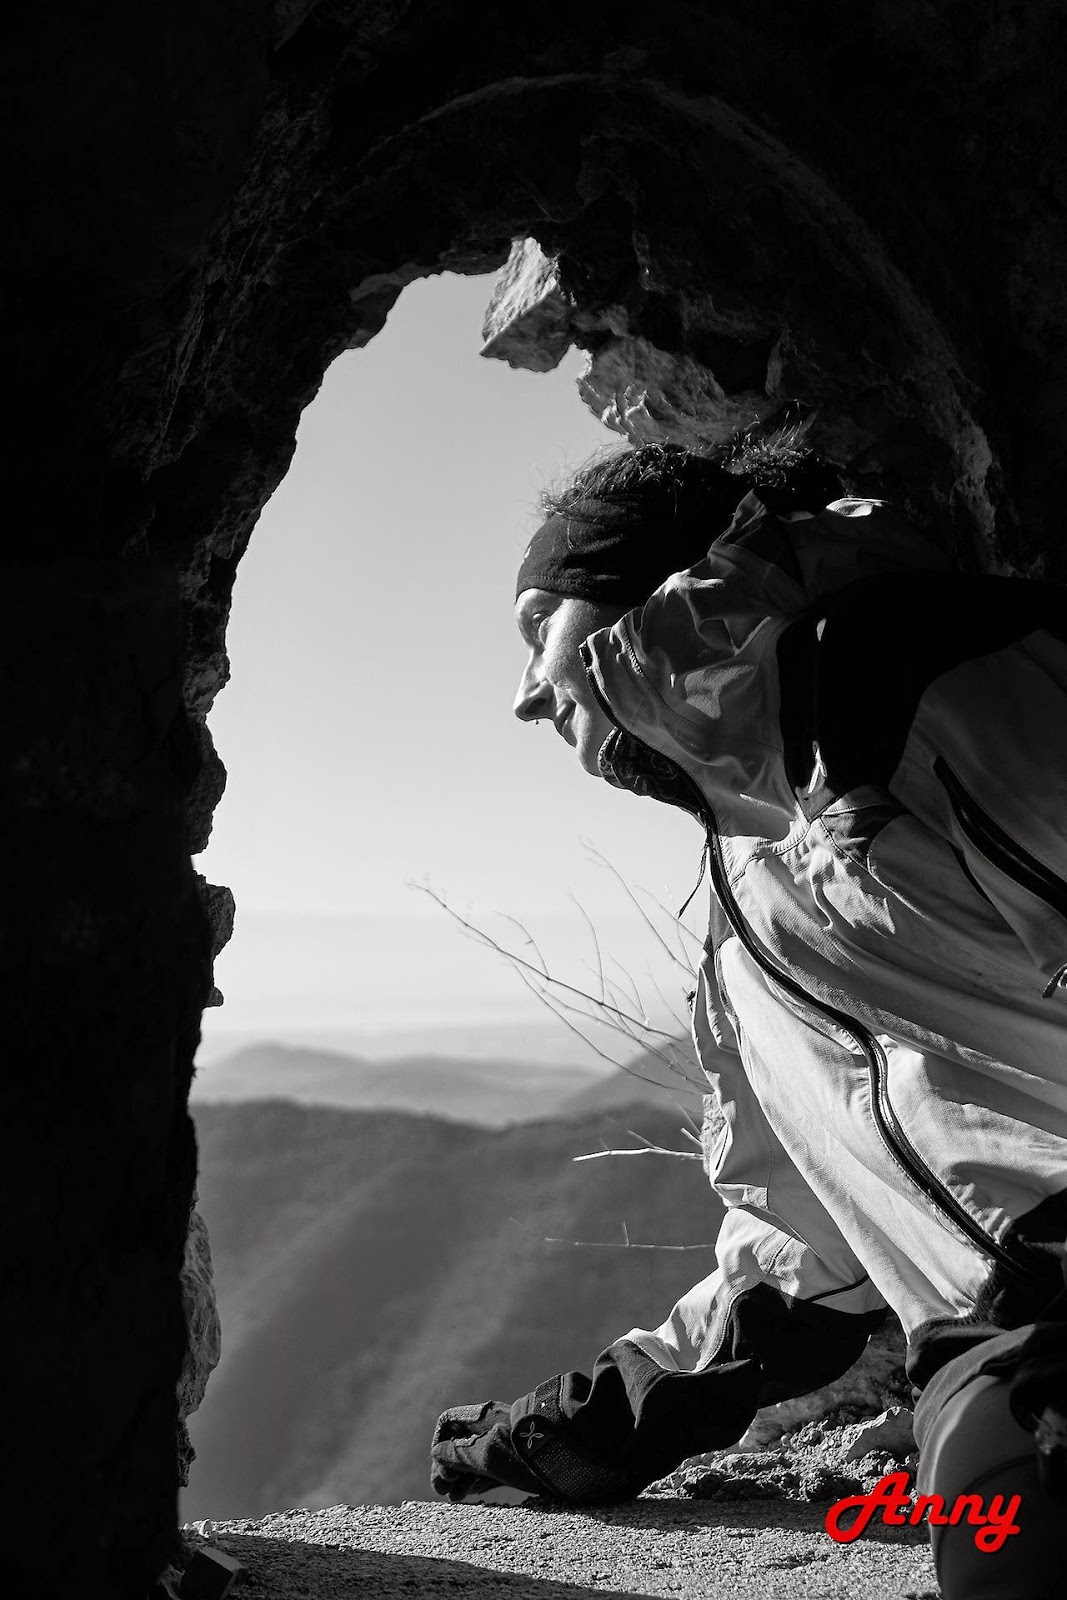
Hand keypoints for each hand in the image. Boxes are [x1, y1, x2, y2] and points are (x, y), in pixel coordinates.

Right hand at [430, 1401, 544, 1501]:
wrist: (571, 1454)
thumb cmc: (526, 1453)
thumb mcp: (488, 1455)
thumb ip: (459, 1455)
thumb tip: (438, 1453)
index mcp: (484, 1417)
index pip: (449, 1423)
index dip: (439, 1444)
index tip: (440, 1467)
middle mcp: (492, 1426)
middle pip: (461, 1441)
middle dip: (448, 1465)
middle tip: (441, 1490)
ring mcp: (504, 1441)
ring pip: (474, 1456)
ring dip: (461, 1475)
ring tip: (453, 1496)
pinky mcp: (517, 1458)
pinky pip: (490, 1466)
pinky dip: (477, 1478)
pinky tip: (470, 1492)